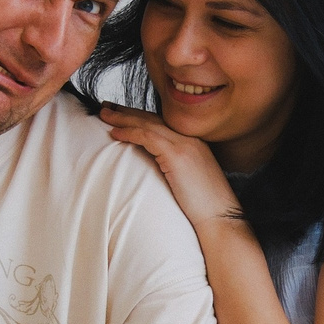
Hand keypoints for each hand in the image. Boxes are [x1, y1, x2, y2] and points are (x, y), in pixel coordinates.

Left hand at [97, 103, 244, 229]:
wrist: (220, 217)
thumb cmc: (204, 207)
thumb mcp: (188, 180)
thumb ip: (173, 167)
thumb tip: (153, 167)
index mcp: (193, 143)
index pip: (162, 123)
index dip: (139, 117)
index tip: (120, 114)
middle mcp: (190, 138)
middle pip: (153, 118)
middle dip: (127, 112)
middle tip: (105, 106)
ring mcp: (185, 144)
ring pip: (148, 123)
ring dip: (123, 118)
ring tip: (103, 114)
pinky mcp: (177, 154)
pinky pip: (147, 136)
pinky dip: (129, 132)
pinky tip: (114, 133)